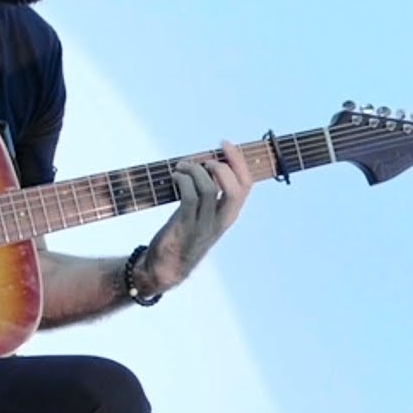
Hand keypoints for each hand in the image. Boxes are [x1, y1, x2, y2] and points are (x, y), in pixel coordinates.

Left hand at [140, 141, 252, 292]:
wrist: (165, 268)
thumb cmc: (183, 235)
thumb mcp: (202, 215)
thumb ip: (208, 194)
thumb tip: (205, 162)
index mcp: (229, 215)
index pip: (246, 185)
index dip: (238, 161)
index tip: (224, 144)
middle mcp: (221, 220)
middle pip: (236, 188)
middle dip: (223, 165)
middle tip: (205, 159)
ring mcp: (204, 225)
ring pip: (210, 190)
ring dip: (195, 170)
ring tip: (182, 166)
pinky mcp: (185, 227)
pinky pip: (189, 198)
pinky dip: (183, 181)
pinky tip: (175, 176)